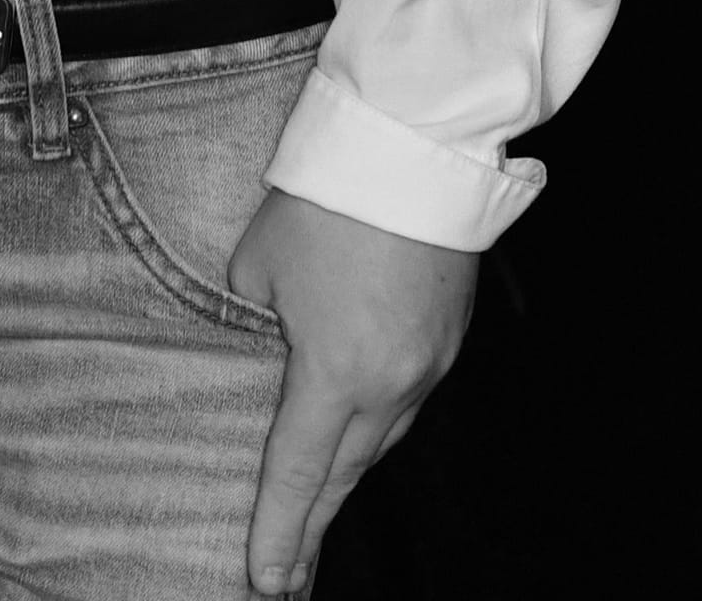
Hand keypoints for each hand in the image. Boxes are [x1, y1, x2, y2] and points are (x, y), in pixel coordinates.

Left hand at [227, 188, 477, 593]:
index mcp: (336, 374)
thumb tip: (264, 338)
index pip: (297, 474)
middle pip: (344, 474)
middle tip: (288, 578)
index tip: (265, 582)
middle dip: (311, 527)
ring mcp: (428, 364)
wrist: (417, 145)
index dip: (278, 533)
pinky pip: (407, 404)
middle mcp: (391, 385)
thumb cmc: (328, 198)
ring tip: (314, 512)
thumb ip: (253, 319)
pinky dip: (377, 430)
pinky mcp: (448, 336)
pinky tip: (358, 436)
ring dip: (345, 477)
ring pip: (381, 442)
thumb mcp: (259, 264)